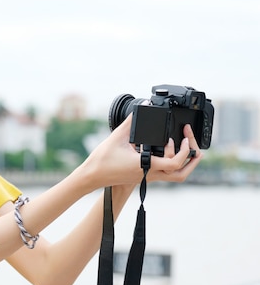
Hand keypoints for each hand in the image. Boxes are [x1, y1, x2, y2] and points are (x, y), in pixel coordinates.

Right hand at [80, 115, 201, 188]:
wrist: (92, 176)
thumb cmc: (102, 161)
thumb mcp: (117, 137)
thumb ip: (131, 122)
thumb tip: (142, 107)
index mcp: (146, 165)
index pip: (174, 162)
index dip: (182, 150)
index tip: (178, 137)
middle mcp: (149, 174)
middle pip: (181, 174)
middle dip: (191, 159)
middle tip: (190, 142)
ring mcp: (147, 177)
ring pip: (174, 175)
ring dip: (183, 163)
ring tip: (183, 147)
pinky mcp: (143, 176)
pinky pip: (164, 172)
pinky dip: (170, 162)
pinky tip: (163, 149)